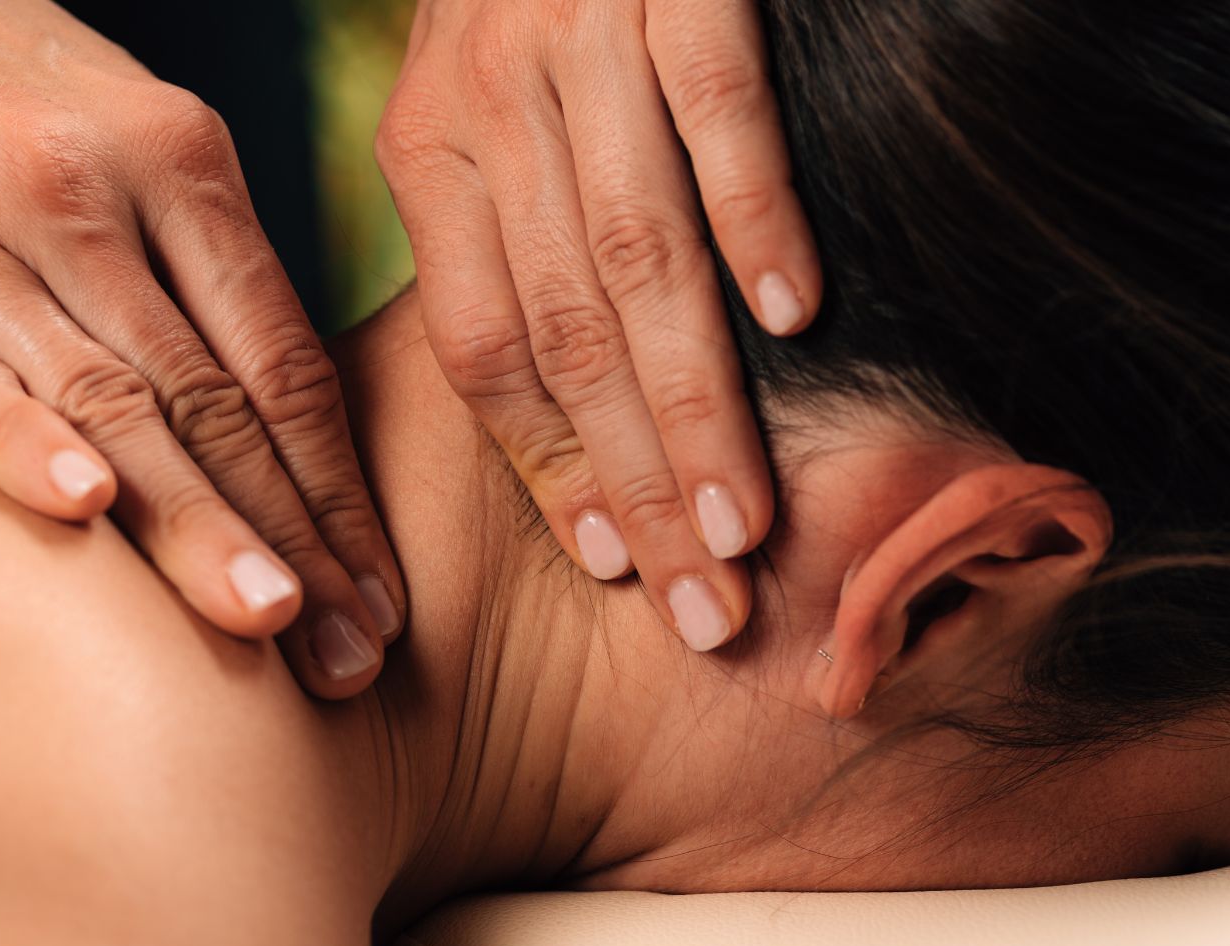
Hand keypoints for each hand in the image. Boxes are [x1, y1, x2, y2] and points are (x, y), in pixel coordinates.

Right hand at [0, 0, 402, 695]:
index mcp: (177, 158)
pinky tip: (84, 508)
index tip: (381, 600)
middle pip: (211, 397)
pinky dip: (20, 442)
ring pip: (104, 398)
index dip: (340, 492)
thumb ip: (209, 267)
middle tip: (352, 656)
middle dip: (292, 537)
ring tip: (264, 620)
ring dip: (193, 522)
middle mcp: (80, 193)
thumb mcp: (134, 137)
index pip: (281, 359)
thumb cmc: (0, 100)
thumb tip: (301, 429)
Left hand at [376, 0, 819, 651]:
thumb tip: (572, 410)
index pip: (483, 350)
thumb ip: (507, 241)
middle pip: (566, 332)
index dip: (550, 470)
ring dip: (692, 399)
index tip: (616, 571)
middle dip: (634, 485)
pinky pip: (718, 112)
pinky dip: (758, 216)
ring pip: (637, 254)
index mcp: (432, 157)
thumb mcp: (480, 110)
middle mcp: (491, 107)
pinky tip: (797, 317)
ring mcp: (584, 39)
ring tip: (744, 518)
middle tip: (702, 605)